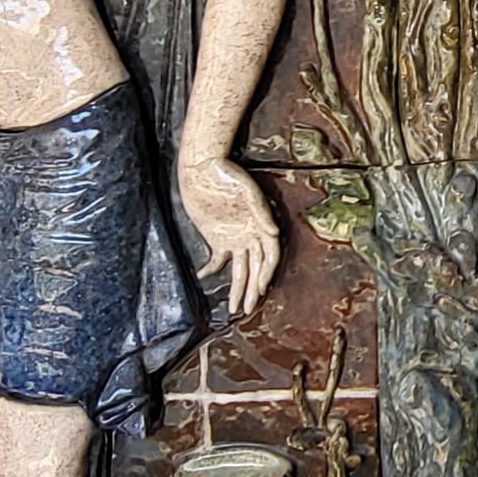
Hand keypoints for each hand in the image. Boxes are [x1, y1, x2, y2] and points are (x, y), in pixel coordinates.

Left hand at [180, 154, 279, 319]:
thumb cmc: (228, 175)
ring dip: (237, 287)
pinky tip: (206, 277)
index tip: (259, 290)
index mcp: (259, 226)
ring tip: (233, 307)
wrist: (202, 167)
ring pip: (239, 268)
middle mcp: (249, 235)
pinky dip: (213, 269)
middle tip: (247, 309)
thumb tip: (274, 232)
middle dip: (251, 290)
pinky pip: (217, 259)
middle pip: (254, 268)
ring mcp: (233, 237)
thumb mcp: (248, 191)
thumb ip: (261, 213)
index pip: (268, 257)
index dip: (265, 274)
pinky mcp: (216, 236)